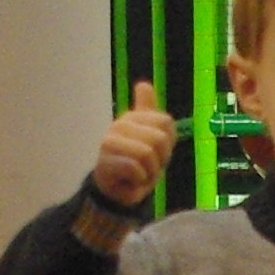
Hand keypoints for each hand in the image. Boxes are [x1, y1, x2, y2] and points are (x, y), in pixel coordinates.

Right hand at [91, 82, 177, 209]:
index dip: (168, 142)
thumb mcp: (150, 136)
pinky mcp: (106, 161)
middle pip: (159, 139)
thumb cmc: (138, 164)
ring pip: (147, 154)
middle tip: (148, 166)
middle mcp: (119, 125)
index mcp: (133, 118)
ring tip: (140, 174)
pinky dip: (139, 180)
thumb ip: (148, 111)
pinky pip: (136, 169)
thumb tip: (143, 84)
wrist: (117, 190)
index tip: (158, 152)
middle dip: (160, 159)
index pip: (166, 122)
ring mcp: (110, 142)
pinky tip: (130, 180)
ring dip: (150, 172)